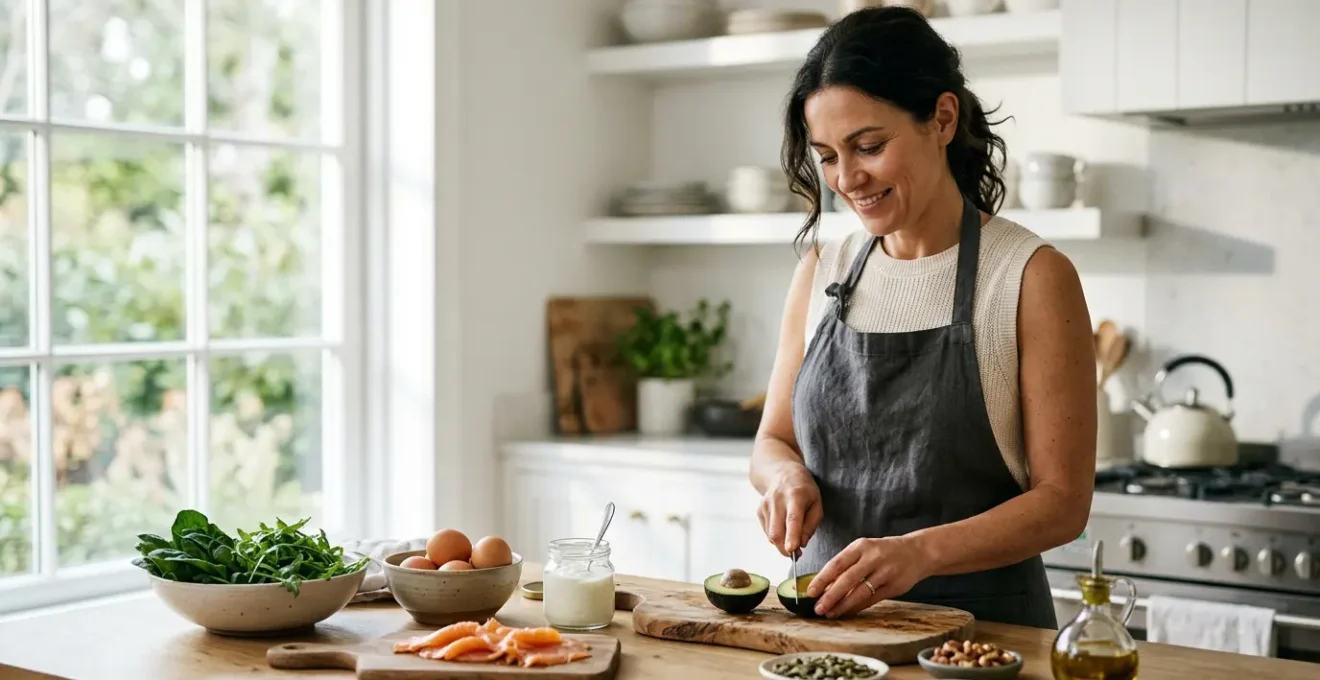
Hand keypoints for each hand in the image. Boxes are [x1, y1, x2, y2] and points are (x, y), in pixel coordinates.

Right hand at [755, 463, 821, 555]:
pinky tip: (783, 527)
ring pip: (771, 535)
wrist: (783, 473)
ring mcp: (765, 504)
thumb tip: (801, 544)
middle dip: (785, 549)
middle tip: (797, 554)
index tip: (792, 550)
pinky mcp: (759, 510)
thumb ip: (811, 525)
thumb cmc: (804, 490)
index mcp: (795, 496)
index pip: (793, 519)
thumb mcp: (816, 504)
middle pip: (777, 531)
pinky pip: (767, 531)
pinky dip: (776, 536)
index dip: (792, 536)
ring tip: (792, 541)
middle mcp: (777, 499)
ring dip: (782, 544)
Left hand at [806, 536, 930, 617]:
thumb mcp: (864, 550)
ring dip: (843, 605)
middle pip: (847, 579)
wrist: (917, 552)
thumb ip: (847, 564)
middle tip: (818, 608)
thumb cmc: (883, 551)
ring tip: (830, 613)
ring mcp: (885, 572)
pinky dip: (857, 607)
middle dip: (830, 596)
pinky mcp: (894, 586)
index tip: (810, 592)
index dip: (822, 579)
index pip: (837, 563)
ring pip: (860, 592)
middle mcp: (873, 558)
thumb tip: (824, 585)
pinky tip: (847, 612)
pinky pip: (872, 599)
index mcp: (860, 546)